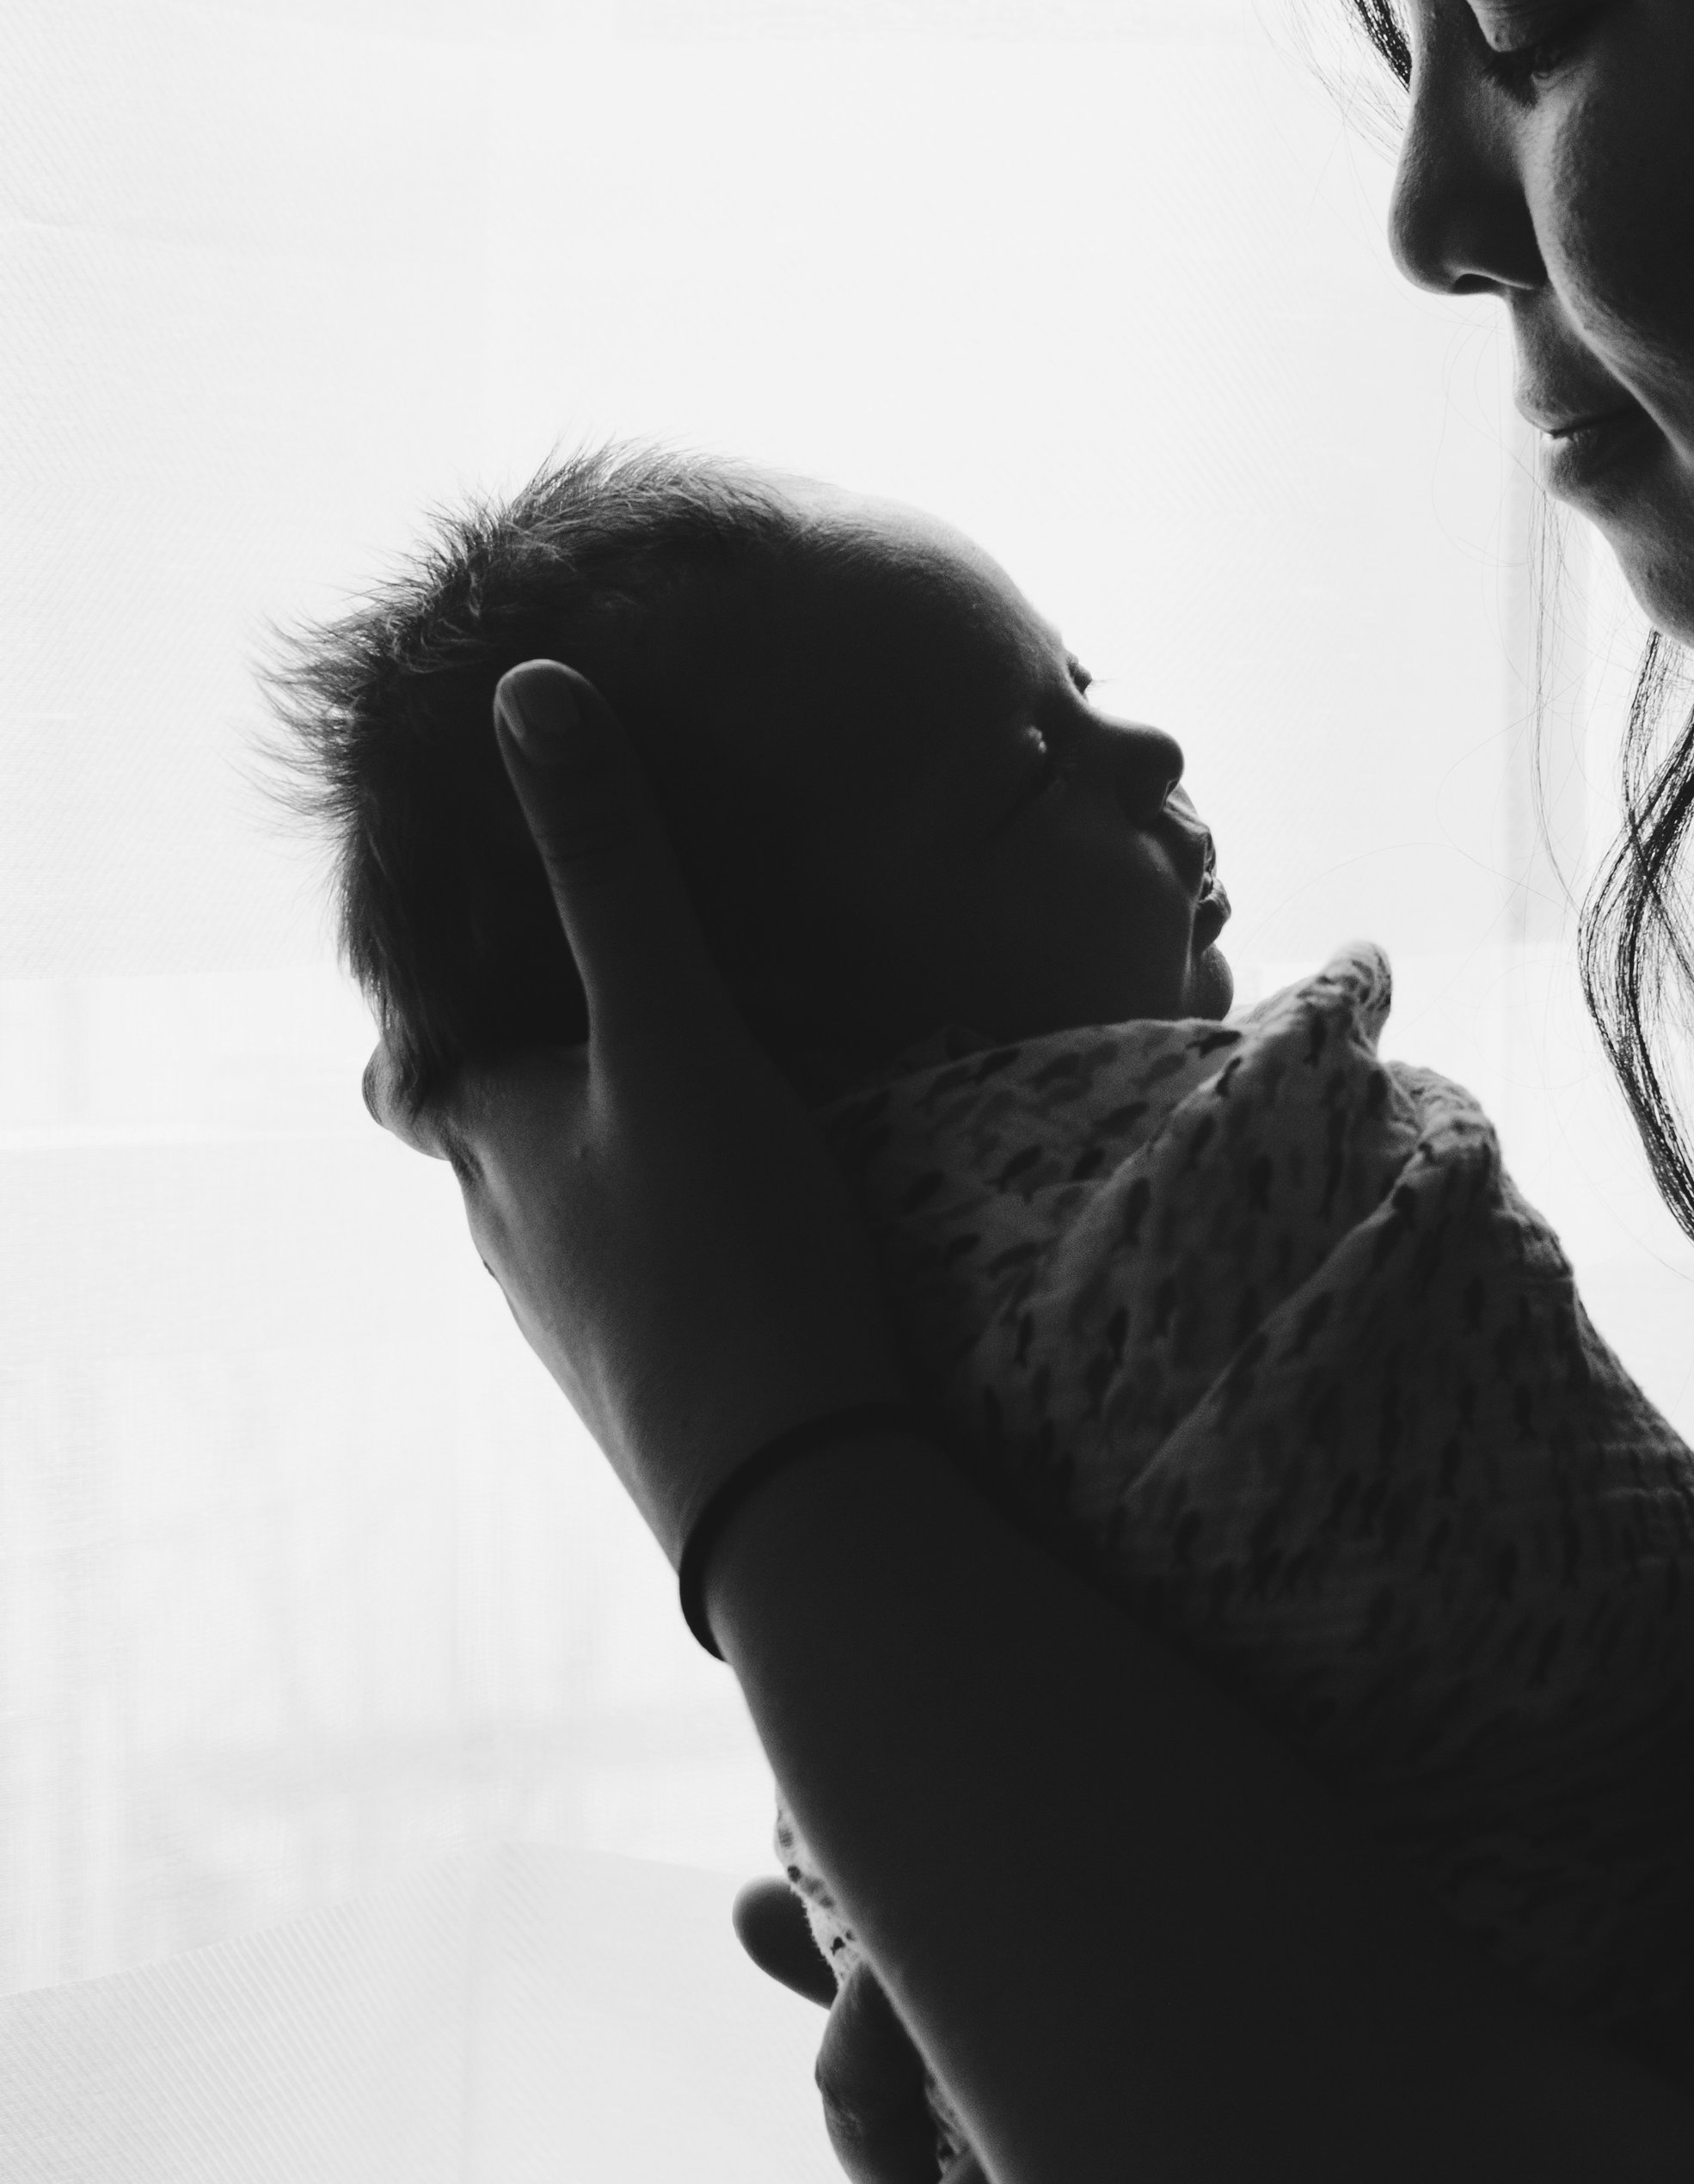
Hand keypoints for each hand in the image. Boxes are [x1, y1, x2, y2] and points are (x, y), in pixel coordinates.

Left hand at [362, 661, 902, 1566]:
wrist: (796, 1492)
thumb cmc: (722, 1253)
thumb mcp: (676, 1033)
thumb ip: (611, 870)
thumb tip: (528, 691)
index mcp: (491, 1144)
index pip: (407, 1061)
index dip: (424, 1001)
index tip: (469, 938)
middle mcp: (514, 1237)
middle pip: (487, 1131)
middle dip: (528, 1058)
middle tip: (601, 985)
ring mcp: (586, 1319)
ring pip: (566, 1205)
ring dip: (603, 1140)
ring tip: (684, 1072)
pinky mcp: (664, 1373)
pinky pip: (639, 1265)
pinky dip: (667, 1211)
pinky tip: (746, 1197)